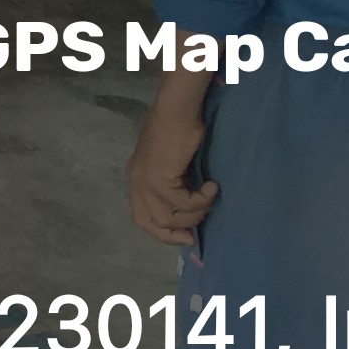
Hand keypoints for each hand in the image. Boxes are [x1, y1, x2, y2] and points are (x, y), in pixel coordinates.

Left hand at [124, 100, 217, 248]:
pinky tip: (211, 185)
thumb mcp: (173, 163)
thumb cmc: (179, 130)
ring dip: (195, 213)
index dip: (163, 233)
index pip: (142, 218)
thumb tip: (191, 209)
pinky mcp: (158, 178)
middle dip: (179, 230)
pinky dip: (201, 199)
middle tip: (200, 223)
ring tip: (208, 196)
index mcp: (137, 180)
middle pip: (152, 223)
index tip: (186, 237)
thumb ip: (175, 184)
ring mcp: (145, 182)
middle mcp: (136, 183)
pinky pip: (183, 203)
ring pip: (169, 217)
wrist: (177, 111)